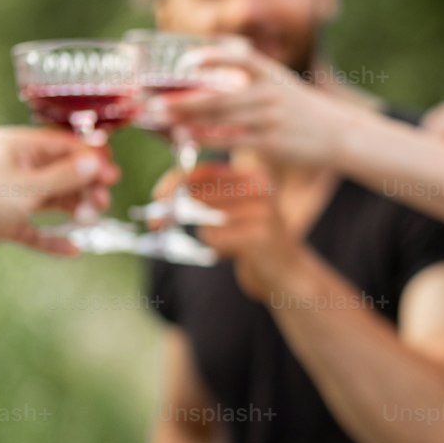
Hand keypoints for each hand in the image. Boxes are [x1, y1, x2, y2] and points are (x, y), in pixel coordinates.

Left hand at [0, 127, 119, 261]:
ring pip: (53, 200)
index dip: (90, 159)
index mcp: (18, 146)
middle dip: (85, 187)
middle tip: (102, 199)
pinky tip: (73, 249)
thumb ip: (66, 177)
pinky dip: (54, 238)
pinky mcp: (8, 221)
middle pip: (62, 173)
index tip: (111, 173)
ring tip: (90, 219)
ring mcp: (13, 195)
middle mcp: (16, 167)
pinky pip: (38, 228)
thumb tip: (95, 165)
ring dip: (73, 209)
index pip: (63, 145)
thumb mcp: (31, 186)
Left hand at [152, 162, 303, 300]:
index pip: (206, 170)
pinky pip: (216, 238)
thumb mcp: (233, 210)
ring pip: (206, 219)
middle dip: (173, 209)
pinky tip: (233, 253)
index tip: (157, 194)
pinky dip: (215, 248)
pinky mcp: (261, 235)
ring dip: (205, 234)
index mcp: (253, 174)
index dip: (177, 180)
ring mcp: (263, 210)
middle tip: (156, 223)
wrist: (287, 271)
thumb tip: (164, 194)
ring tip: (227, 242)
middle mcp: (260, 187)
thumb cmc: (252, 238)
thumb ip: (206, 196)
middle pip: (202, 193)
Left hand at [153, 52, 352, 168]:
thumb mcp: (279, 84)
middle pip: (218, 96)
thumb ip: (248, 79)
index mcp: (270, 73)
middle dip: (182, 100)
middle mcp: (269, 92)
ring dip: (187, 121)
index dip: (214, 57)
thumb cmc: (299, 110)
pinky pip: (233, 141)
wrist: (337, 134)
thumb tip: (206, 75)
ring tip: (161, 121)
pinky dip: (208, 140)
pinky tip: (188, 140)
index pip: (240, 57)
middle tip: (152, 102)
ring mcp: (270, 118)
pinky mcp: (271, 142)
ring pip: (222, 119)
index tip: (188, 60)